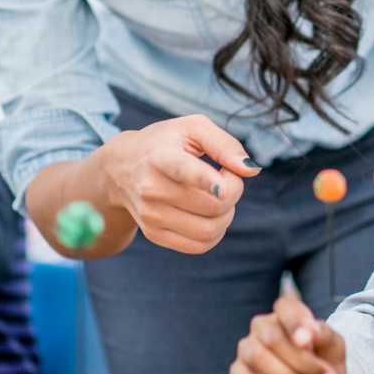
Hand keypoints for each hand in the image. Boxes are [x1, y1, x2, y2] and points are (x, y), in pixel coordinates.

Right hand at [99, 114, 258, 253]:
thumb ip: (225, 144)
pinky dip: (216, 232)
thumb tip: (251, 170)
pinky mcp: (154, 234)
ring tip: (220, 195)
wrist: (122, 167)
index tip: (222, 188)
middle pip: (212, 205)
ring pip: (208, 230)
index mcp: (161, 157)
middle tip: (227, 177)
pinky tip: (212, 214)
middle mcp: (151, 188)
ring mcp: (151, 215)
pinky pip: (199, 245)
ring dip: (228, 214)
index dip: (206, 181)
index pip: (183, 171)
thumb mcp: (193, 127)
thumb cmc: (166, 142)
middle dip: (234, 192)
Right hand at [231, 295, 345, 373]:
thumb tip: (314, 330)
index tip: (308, 340)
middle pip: (274, 337)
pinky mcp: (239, 373)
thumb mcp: (333, 348)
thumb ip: (325, 335)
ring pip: (259, 357)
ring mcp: (248, 348)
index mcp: (287, 313)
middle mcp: (263, 326)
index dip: (295, 322)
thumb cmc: (324, 363)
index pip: (285, 306)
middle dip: (301, 361)